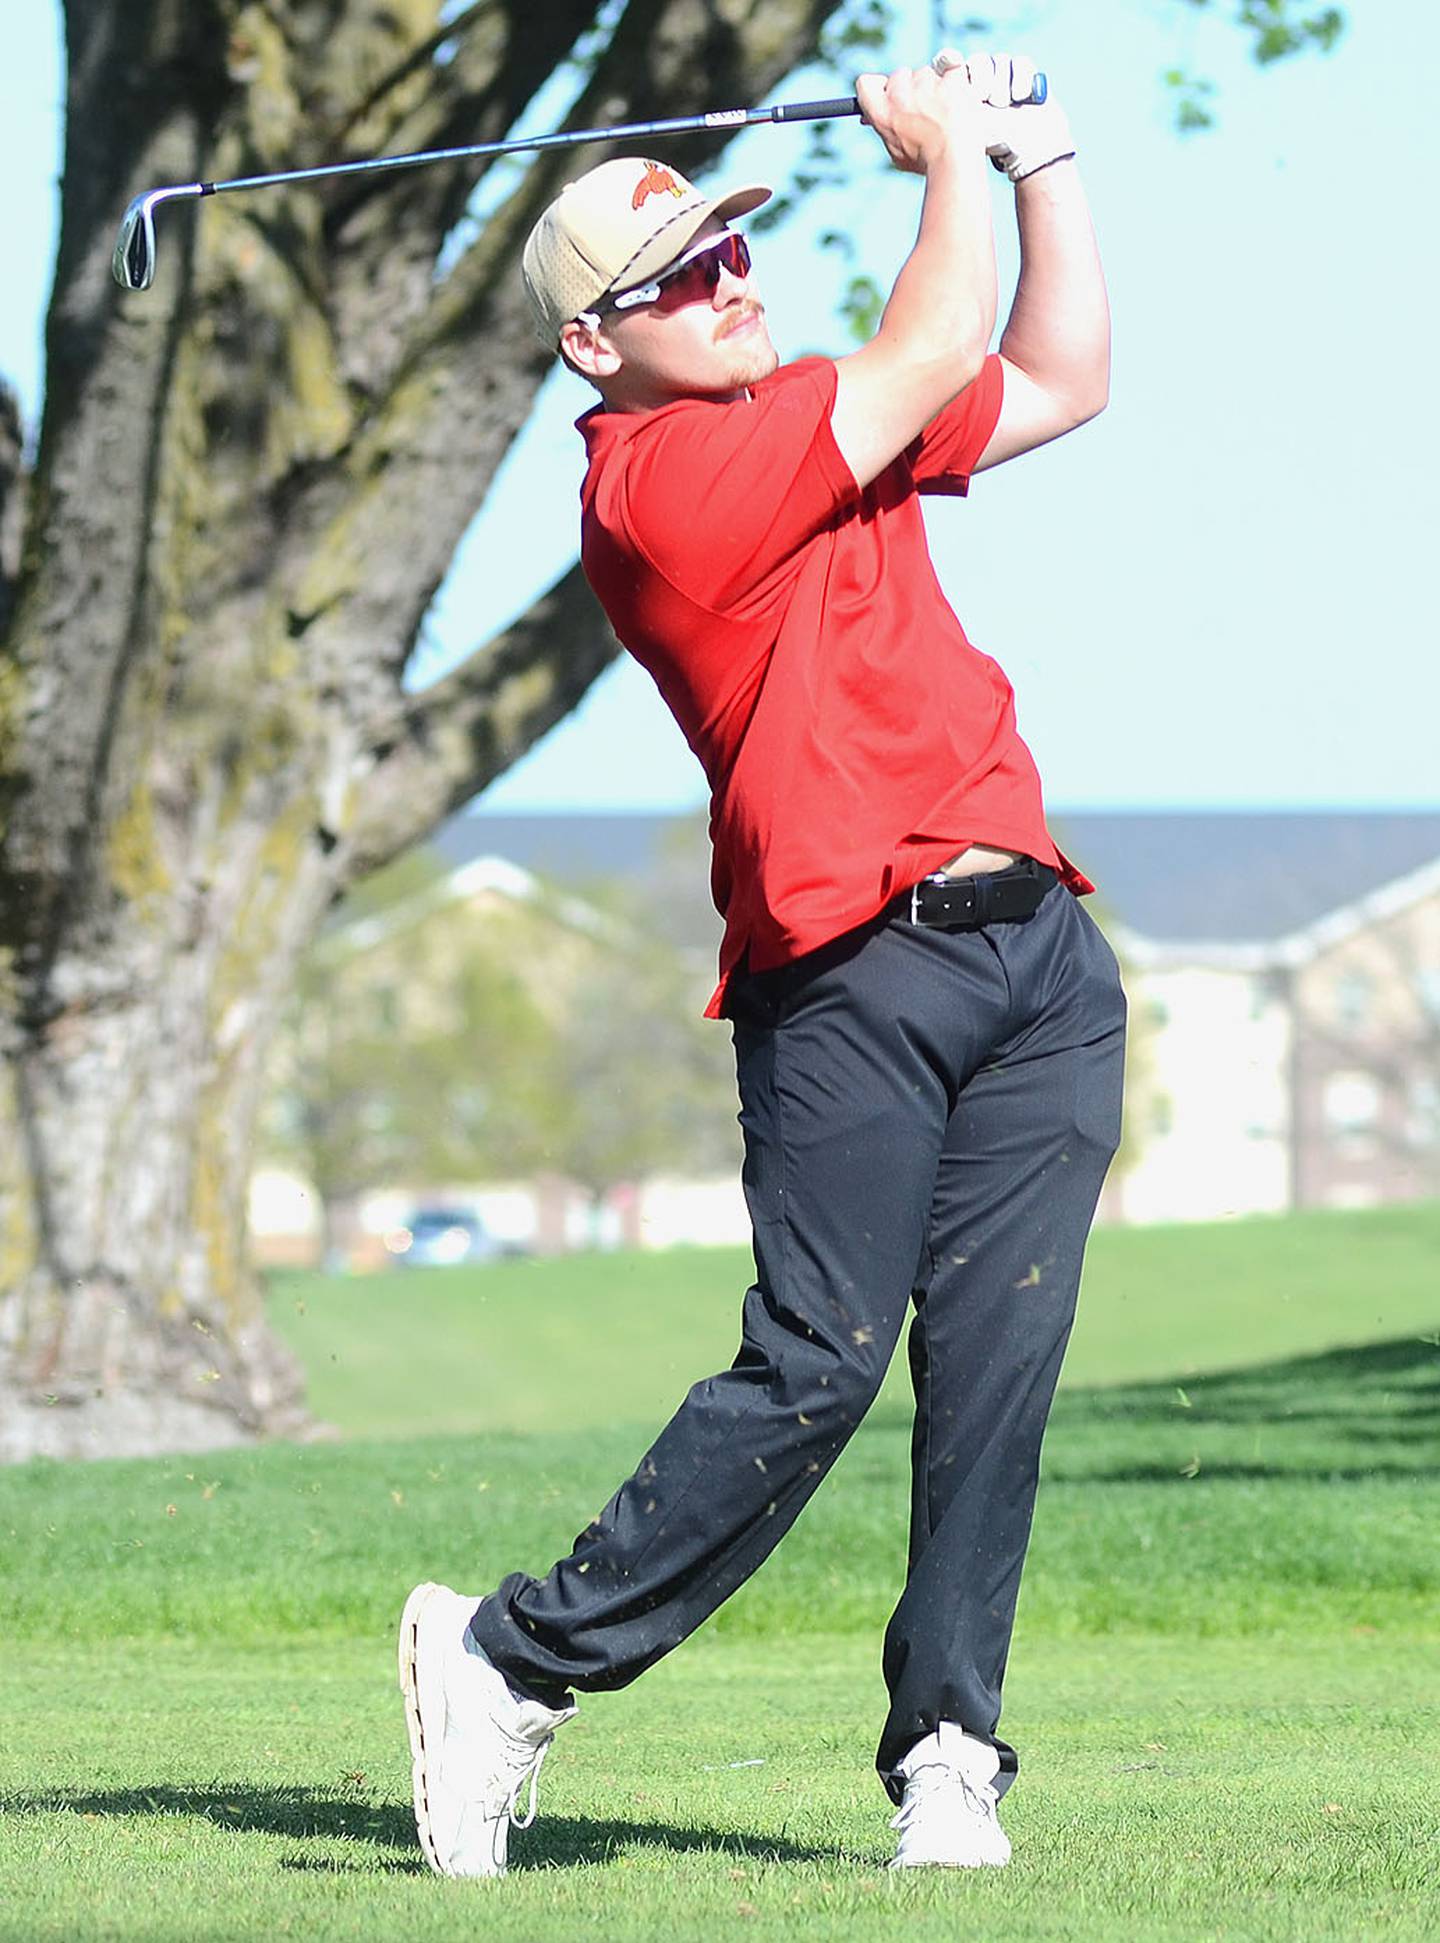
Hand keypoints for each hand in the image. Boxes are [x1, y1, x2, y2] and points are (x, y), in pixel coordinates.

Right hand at [855, 64, 986, 176]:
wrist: (956, 161)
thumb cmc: (927, 162)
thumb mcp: (898, 152)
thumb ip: (887, 129)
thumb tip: (872, 118)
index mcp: (882, 113)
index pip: (866, 84)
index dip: (878, 87)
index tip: (888, 94)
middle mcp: (900, 94)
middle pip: (900, 75)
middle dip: (911, 89)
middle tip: (924, 111)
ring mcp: (926, 83)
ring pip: (926, 73)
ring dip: (934, 87)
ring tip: (945, 114)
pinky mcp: (949, 78)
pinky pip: (952, 67)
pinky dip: (956, 78)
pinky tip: (958, 96)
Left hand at [931, 49, 1074, 181]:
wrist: (1030, 146)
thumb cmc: (995, 140)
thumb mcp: (969, 124)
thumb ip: (954, 104)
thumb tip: (937, 89)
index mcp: (965, 87)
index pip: (957, 63)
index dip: (955, 64)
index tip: (955, 69)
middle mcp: (984, 76)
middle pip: (979, 61)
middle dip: (983, 79)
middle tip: (985, 98)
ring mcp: (1005, 73)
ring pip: (1000, 61)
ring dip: (1002, 83)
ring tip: (1004, 104)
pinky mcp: (1026, 72)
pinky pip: (1021, 64)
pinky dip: (1020, 80)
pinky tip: (1020, 98)